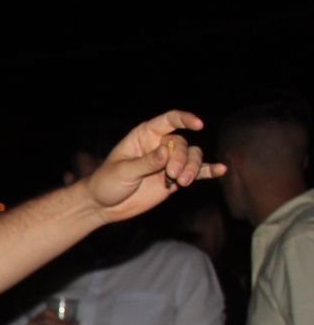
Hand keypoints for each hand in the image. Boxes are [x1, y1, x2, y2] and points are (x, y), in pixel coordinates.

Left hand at [86, 110, 226, 222]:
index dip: (184, 119)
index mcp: (144, 135)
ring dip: (192, 168)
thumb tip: (167, 152)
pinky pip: (195, 173)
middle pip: (182, 144)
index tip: (198, 125)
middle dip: (181, 159)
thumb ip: (146, 162)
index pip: (168, 120)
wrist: (104, 205)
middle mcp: (159, 146)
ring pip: (192, 157)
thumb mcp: (123, 171)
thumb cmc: (107, 182)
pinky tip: (220, 170)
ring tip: (182, 182)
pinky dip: (207, 171)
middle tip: (172, 175)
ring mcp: (168, 163)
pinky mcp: (173, 180)